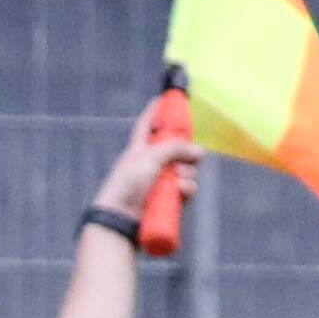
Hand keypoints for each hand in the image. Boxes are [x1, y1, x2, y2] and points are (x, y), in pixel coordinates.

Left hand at [94, 89, 203, 224]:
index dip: (155, 111)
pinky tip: (179, 194)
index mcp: (139, 148)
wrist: (120, 218)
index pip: (147, 124)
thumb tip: (198, 153)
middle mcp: (151, 162)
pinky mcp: (166, 199)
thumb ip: (175, 148)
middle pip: (178, 148)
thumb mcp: (150, 157)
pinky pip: (186, 189)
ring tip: (176, 182)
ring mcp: (159, 181)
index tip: (163, 99)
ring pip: (186, 170)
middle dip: (186, 153)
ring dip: (186, 175)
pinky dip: (186, 190)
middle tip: (186, 159)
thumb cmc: (127, 183)